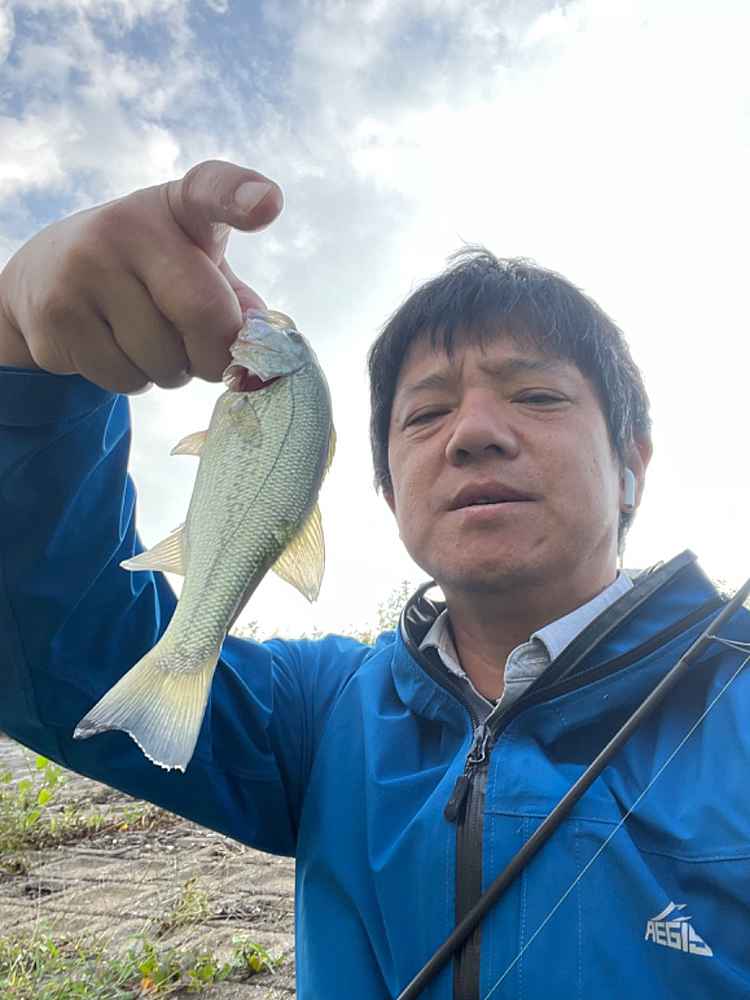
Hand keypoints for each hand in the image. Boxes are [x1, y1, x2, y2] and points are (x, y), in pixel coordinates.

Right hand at [0, 160, 283, 391]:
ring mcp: (85, 266)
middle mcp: (128, 225)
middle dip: (217, 356)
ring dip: (171, 372)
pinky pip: (126, 380)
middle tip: (205, 355)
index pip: (210, 191)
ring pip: (165, 362)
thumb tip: (259, 341)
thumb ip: (236, 301)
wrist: (46, 279)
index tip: (267, 203)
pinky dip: (134, 381)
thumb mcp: (196, 270)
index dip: (240, 196)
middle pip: (204, 313)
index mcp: (178, 207)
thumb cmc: (150, 277)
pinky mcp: (57, 314)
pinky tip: (114, 348)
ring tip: (144, 339)